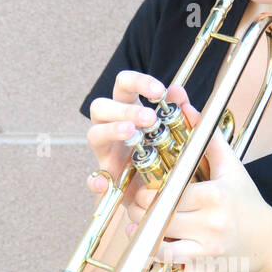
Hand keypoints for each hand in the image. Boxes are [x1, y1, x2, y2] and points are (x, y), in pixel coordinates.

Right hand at [83, 70, 189, 205]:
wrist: (158, 189)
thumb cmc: (164, 152)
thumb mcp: (175, 130)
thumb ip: (177, 110)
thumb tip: (178, 91)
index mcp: (127, 109)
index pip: (123, 84)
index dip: (138, 82)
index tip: (159, 91)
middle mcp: (110, 126)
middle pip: (101, 105)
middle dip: (125, 110)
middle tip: (150, 118)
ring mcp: (105, 151)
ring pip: (94, 134)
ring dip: (112, 131)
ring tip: (133, 135)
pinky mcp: (105, 178)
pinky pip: (93, 179)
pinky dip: (96, 181)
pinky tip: (106, 184)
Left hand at [123, 103, 271, 271]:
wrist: (271, 241)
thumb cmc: (247, 201)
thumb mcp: (232, 167)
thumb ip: (208, 139)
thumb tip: (188, 108)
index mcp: (214, 196)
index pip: (168, 193)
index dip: (148, 192)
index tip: (142, 189)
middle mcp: (211, 224)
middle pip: (160, 219)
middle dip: (141, 214)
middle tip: (135, 208)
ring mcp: (208, 250)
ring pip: (162, 248)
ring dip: (145, 241)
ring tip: (138, 231)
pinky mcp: (205, 270)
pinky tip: (151, 263)